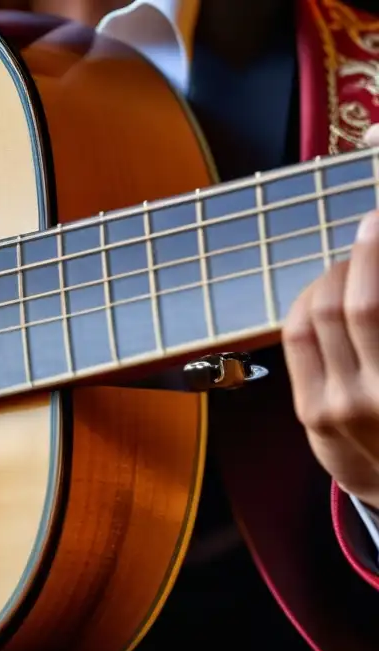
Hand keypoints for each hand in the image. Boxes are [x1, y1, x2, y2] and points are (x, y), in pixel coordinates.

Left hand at [283, 125, 378, 507]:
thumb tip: (371, 268)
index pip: (371, 309)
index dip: (373, 254)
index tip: (377, 221)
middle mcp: (373, 398)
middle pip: (348, 303)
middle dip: (363, 255)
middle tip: (375, 231)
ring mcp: (336, 407)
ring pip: (315, 313)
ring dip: (335, 273)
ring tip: (357, 259)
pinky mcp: (309, 412)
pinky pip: (296, 336)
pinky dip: (310, 298)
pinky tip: (330, 286)